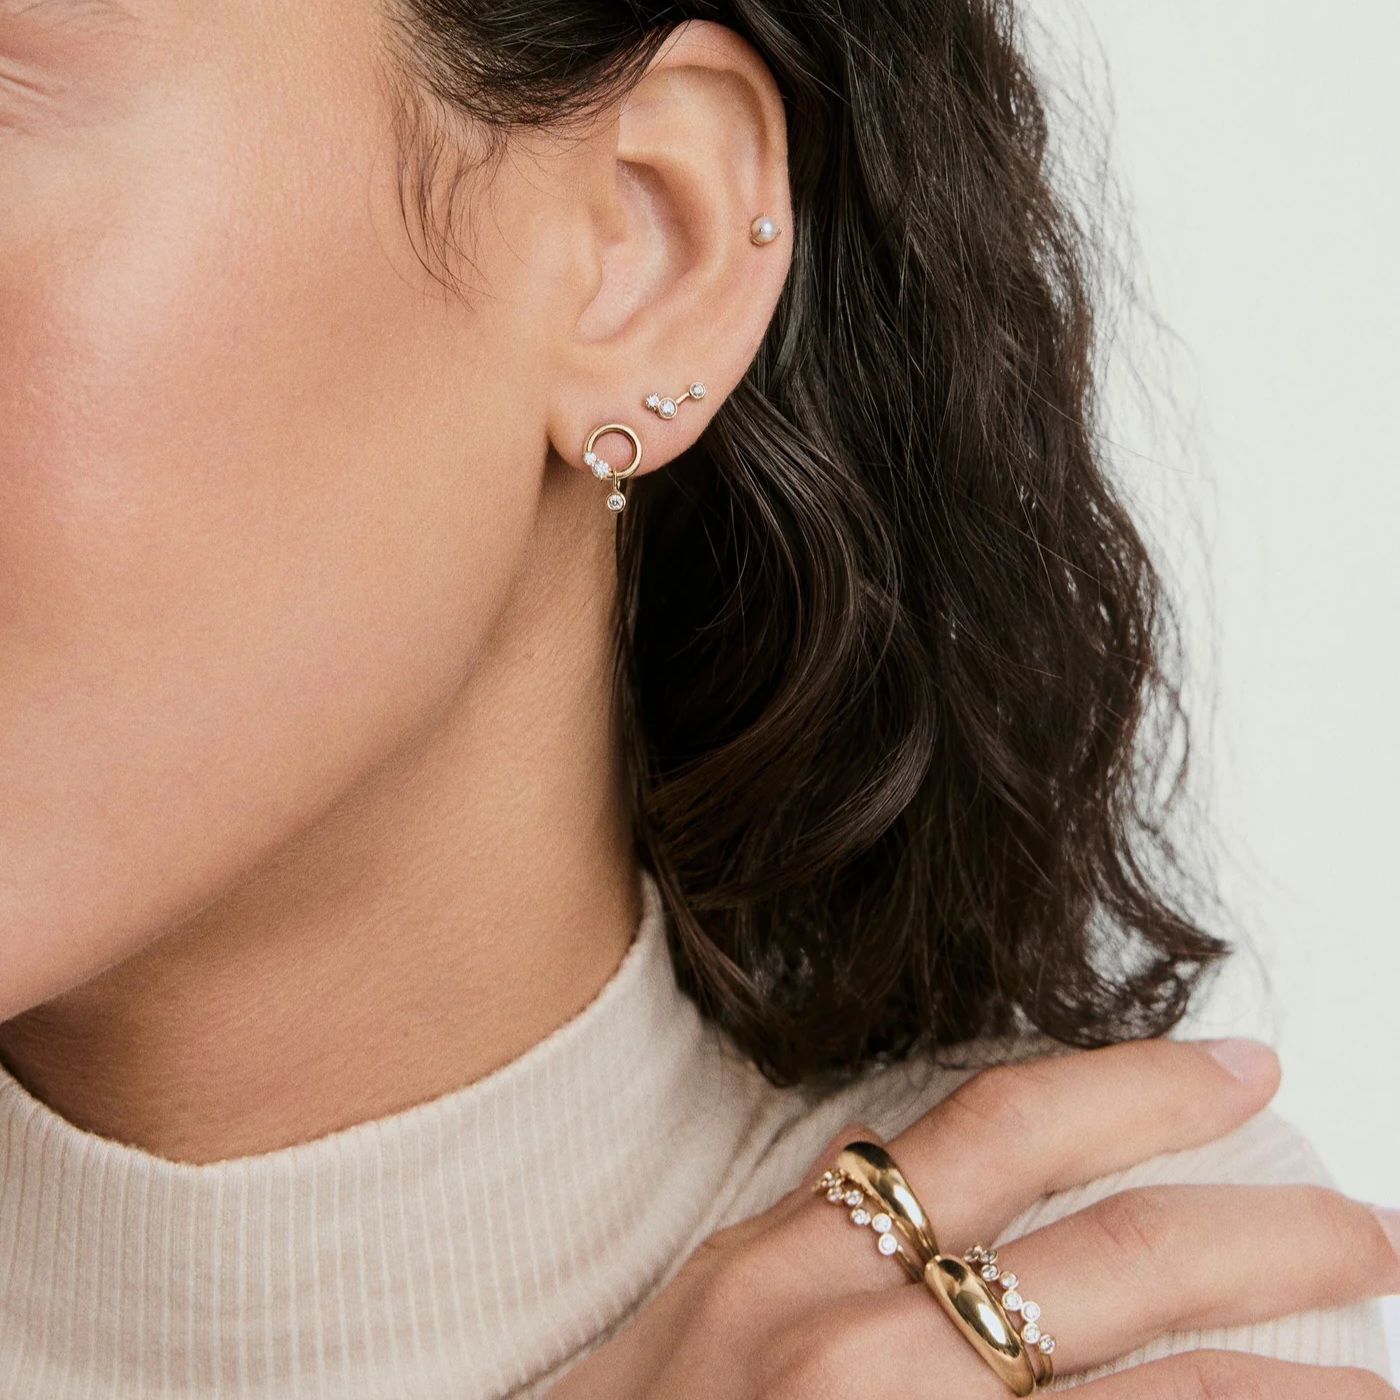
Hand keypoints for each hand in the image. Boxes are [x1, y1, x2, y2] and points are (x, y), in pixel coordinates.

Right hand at [547, 1038, 1398, 1396]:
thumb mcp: (695, 1329)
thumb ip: (815, 1264)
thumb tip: (955, 1227)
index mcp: (779, 1268)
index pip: (991, 1130)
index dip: (1135, 1086)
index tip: (1238, 1074)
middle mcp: (839, 1352)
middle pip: (1104, 1262)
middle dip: (1263, 1237)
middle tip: (1369, 1229)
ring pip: (1143, 1399)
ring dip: (1285, 1387)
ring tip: (1378, 1373)